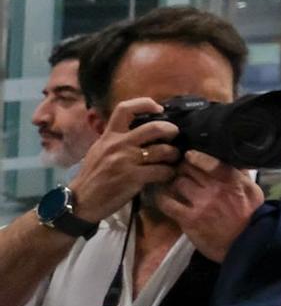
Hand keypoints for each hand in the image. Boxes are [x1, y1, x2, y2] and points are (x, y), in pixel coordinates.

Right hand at [68, 98, 180, 223]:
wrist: (80, 201)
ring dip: (173, 154)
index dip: (145, 103)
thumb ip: (117, 139)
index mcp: (108, 136)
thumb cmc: (92, 176)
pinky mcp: (133, 177)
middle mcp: (118, 144)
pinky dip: (169, 173)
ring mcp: (126, 160)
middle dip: (171, 130)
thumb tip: (140, 129)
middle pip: (154, 128)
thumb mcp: (100, 151)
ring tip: (173, 159)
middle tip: (175, 136)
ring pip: (163, 150)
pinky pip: (161, 171)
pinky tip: (167, 175)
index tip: (160, 108)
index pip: (124, 109)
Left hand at [154, 151, 263, 262]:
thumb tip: (230, 158)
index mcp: (232, 180)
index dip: (196, 156)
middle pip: (189, 169)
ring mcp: (201, 204)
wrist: (245, 244)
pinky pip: (167, 203)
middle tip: (178, 170)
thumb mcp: (253, 191)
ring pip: (177, 183)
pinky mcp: (188, 219)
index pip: (210, 161)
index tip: (189, 155)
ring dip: (173, 182)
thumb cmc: (250, 215)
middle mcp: (215, 189)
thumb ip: (241, 174)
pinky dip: (162, 198)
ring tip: (171, 183)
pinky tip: (161, 197)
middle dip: (182, 168)